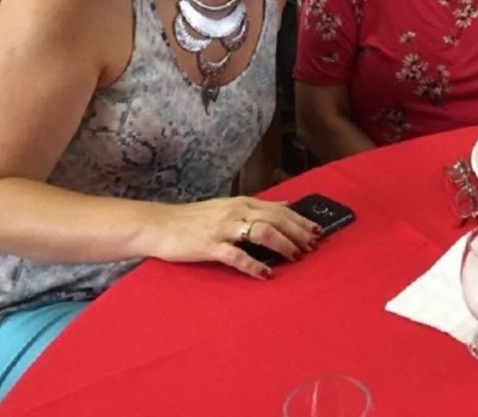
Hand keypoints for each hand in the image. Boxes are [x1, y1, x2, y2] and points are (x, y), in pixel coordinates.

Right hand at [150, 196, 319, 278]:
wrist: (159, 225)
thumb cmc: (194, 219)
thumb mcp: (229, 206)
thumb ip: (258, 207)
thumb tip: (286, 204)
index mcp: (243, 203)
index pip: (280, 209)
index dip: (301, 220)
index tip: (318, 231)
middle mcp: (236, 212)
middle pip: (276, 219)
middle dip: (298, 232)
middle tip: (314, 246)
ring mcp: (223, 228)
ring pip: (262, 232)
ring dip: (283, 244)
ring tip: (296, 257)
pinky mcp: (210, 246)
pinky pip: (237, 256)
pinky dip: (254, 265)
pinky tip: (266, 274)